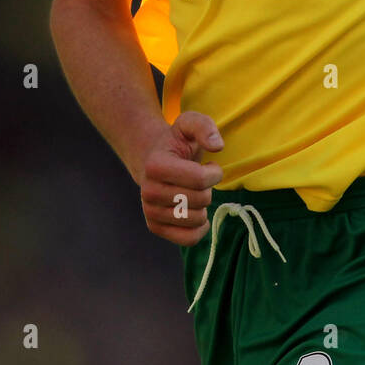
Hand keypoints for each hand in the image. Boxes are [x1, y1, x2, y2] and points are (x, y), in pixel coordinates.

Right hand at [139, 111, 224, 244]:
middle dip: (209, 188)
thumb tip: (217, 146)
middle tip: (201, 179)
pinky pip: (187, 239)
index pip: (199, 179)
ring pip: (195, 220)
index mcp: (155, 165)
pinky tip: (198, 213)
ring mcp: (149, 211)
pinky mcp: (155, 227)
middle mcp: (148, 191)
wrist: (153, 160)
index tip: (211, 166)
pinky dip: (199, 229)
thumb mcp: (189, 124)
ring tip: (195, 192)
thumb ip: (204, 127)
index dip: (214, 173)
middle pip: (199, 200)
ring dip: (204, 206)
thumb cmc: (176, 143)